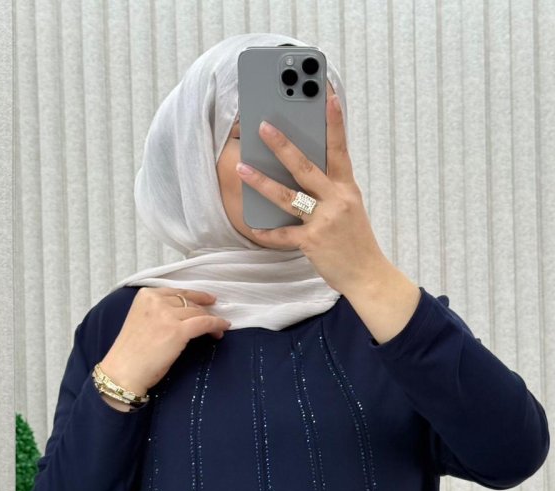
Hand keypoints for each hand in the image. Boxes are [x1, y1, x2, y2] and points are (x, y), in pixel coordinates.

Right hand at [98, 287, 230, 397]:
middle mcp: (156, 301)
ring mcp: (167, 315)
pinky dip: (216, 324)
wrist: (123, 372)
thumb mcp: (140, 321)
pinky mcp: (178, 331)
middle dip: (203, 309)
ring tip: (217, 329)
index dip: (195, 296)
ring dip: (210, 319)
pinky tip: (222, 328)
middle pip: (188, 301)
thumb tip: (184, 314)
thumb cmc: (130, 353)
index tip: (207, 300)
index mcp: (145, 296)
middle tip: (213, 318)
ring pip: (198, 312)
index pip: (176, 292)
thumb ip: (157, 312)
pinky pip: (205, 323)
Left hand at [234, 93, 387, 295]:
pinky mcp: (312, 243)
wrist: (368, 274)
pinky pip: (283, 235)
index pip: (340, 149)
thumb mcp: (349, 208)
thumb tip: (305, 174)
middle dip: (283, 145)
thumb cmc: (355, 241)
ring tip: (242, 168)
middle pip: (306, 166)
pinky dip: (266, 232)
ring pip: (287, 196)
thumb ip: (331, 190)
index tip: (327, 95)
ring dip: (261, 181)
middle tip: (264, 126)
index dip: (334, 122)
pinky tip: (252, 227)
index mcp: (347, 188)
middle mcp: (337, 200)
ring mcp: (324, 221)